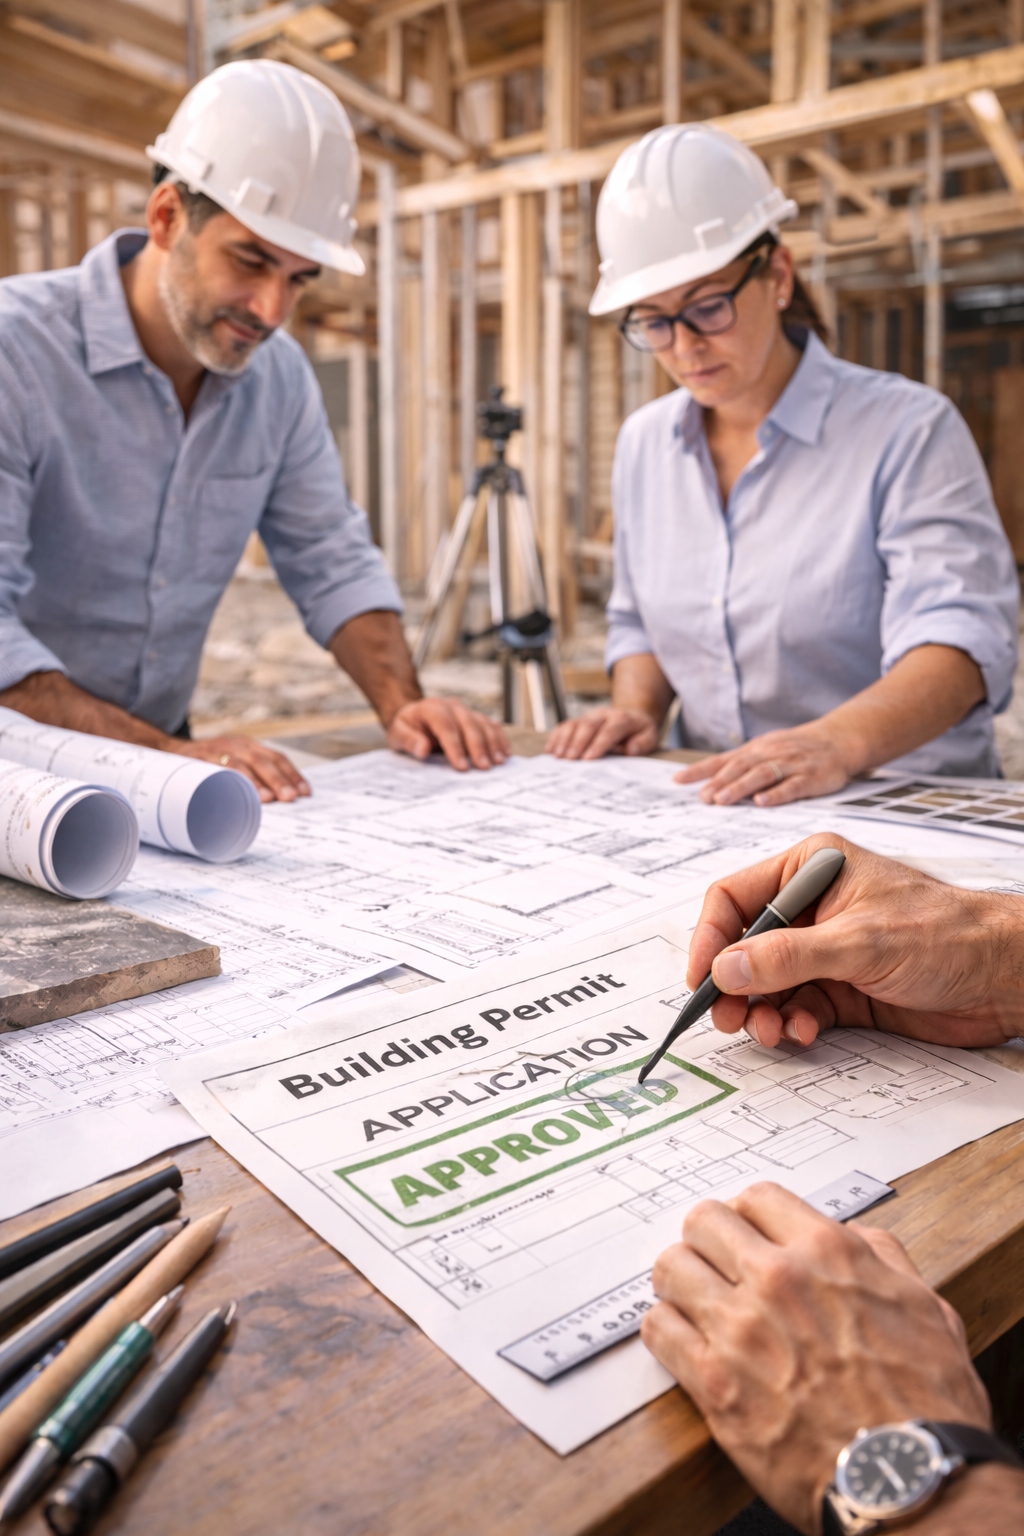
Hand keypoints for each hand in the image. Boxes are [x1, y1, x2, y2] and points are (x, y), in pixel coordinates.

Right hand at [171, 735, 309, 804]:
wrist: (170, 753)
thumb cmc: (209, 765)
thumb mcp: (233, 764)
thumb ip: (253, 777)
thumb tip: (277, 803)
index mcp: (249, 747)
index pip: (277, 758)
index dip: (292, 774)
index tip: (306, 792)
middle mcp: (236, 745)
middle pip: (263, 761)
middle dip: (279, 780)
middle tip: (290, 798)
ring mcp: (216, 751)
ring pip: (241, 764)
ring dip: (255, 781)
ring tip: (268, 798)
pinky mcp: (198, 759)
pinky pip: (214, 768)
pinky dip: (226, 778)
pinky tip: (235, 792)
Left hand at [386, 699, 508, 770]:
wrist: (413, 717)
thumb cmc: (406, 728)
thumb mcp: (398, 734)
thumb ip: (409, 741)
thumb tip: (422, 750)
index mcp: (431, 708)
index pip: (446, 726)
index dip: (455, 747)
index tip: (461, 767)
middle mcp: (452, 706)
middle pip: (469, 724)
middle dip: (478, 747)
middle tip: (484, 767)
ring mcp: (465, 711)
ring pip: (483, 724)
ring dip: (492, 743)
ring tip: (498, 762)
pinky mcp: (475, 718)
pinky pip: (491, 726)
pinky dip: (499, 739)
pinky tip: (505, 753)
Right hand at [546, 706, 659, 759]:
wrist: (631, 716)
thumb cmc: (639, 732)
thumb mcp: (650, 736)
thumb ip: (643, 743)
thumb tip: (631, 750)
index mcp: (623, 719)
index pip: (610, 730)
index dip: (599, 743)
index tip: (589, 758)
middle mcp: (604, 715)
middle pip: (588, 725)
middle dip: (578, 742)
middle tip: (570, 759)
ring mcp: (590, 716)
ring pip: (574, 724)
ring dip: (564, 740)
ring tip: (558, 756)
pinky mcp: (580, 720)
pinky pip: (565, 725)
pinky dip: (556, 737)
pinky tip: (550, 750)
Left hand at [641, 1183, 990, 1534]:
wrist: (910, 1482)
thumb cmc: (927, 1406)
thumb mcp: (927, 1309)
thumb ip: (883, 1260)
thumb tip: (857, 1239)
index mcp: (828, 1253)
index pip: (758, 1196)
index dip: (752, 1215)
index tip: (750, 1233)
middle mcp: (776, 1280)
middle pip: (704, 1221)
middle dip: (710, 1240)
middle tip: (718, 1264)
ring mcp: (739, 1330)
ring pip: (671, 1267)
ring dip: (681, 1281)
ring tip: (695, 1301)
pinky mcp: (713, 1383)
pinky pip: (659, 1330)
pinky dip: (667, 1330)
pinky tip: (685, 1342)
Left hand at [674, 723, 852, 805]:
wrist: (840, 739)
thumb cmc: (798, 748)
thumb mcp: (767, 749)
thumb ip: (741, 764)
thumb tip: (709, 781)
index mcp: (757, 750)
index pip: (723, 759)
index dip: (700, 769)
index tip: (678, 780)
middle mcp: (770, 754)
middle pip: (740, 767)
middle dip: (720, 782)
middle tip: (703, 797)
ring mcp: (790, 764)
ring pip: (761, 775)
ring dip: (740, 787)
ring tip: (722, 799)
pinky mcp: (810, 777)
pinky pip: (791, 785)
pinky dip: (776, 793)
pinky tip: (762, 802)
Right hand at [687, 834, 1023, 1048]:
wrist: (1003, 976)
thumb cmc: (947, 934)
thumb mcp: (859, 942)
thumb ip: (788, 956)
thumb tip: (727, 968)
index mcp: (811, 868)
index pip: (735, 897)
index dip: (710, 938)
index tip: (701, 979)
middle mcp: (812, 906)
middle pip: (745, 945)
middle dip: (734, 985)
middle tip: (728, 1019)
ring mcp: (826, 949)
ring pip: (767, 983)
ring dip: (762, 1011)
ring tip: (770, 1032)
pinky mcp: (842, 987)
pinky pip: (796, 1007)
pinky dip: (792, 1024)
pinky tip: (805, 1033)